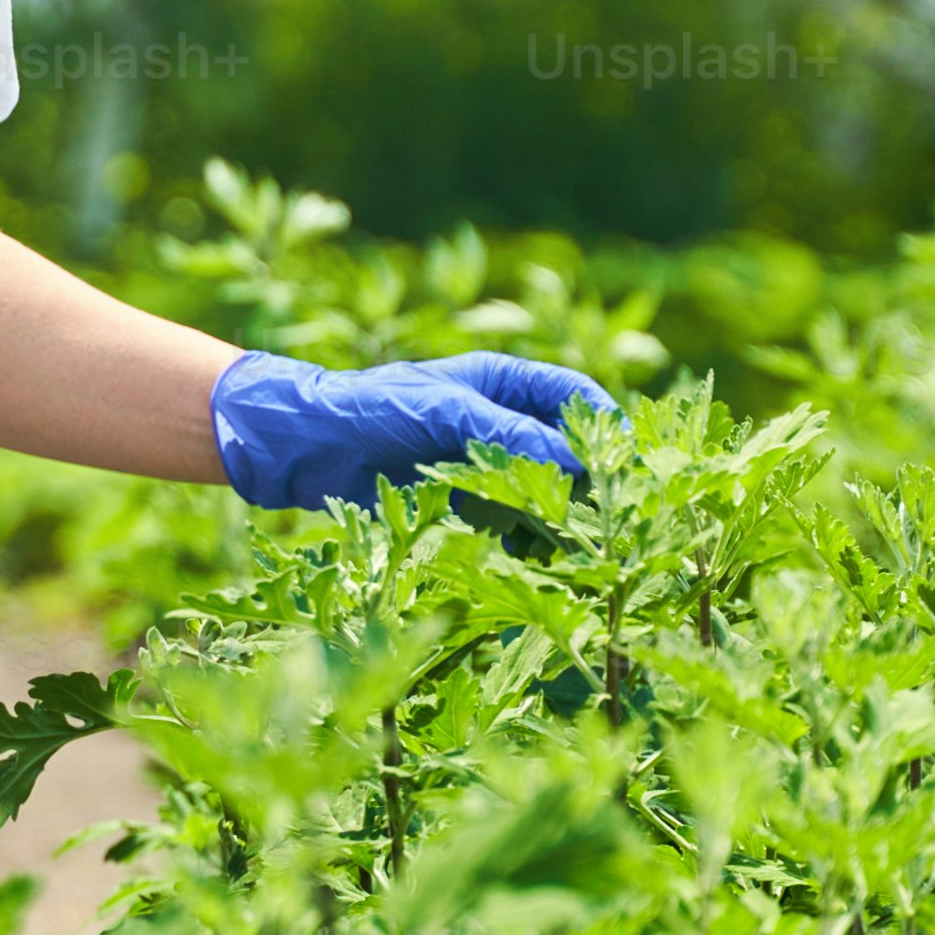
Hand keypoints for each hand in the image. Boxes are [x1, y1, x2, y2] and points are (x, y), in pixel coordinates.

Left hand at [208, 349, 607, 510]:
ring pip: (542, 488)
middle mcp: (501, 419)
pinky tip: (524, 553)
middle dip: (586, 481)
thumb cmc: (373, 408)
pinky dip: (522, 535)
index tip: (626, 462)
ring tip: (568, 544)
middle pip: (566, 448)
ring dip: (557, 515)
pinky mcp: (463, 497)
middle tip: (604, 518)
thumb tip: (571, 462)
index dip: (604, 426)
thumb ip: (505, 434)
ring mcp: (484, 460)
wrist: (307, 444)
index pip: (575, 397)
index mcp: (503, 381)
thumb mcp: (443, 412)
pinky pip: (509, 517)